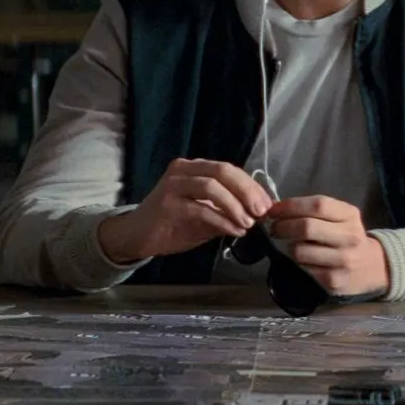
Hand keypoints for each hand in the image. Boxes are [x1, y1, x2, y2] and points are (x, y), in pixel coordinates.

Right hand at [97, 159, 273, 264]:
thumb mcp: (206, 217)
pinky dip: (221, 220)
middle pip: (222, 171)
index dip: (251, 185)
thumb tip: (256, 215)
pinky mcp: (167, 204)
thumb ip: (227, 211)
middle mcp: (183, 170)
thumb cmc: (172, 224)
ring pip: (211, 187)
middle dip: (247, 191)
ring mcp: (173, 185)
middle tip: (261, 212)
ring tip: (248, 223)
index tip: (267, 204)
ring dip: (235, 205)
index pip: (229, 169)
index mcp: (194, 168)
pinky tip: (233, 231)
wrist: (136, 236)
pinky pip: (200, 209)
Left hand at [266, 196, 389, 296]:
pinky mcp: (335, 280)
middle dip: (283, 227)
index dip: (291, 206)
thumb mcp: (341, 217)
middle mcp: (350, 236)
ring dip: (290, 247)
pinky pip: (305, 269)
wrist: (373, 267)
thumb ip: (314, 210)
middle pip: (307, 227)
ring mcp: (344, 260)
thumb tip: (277, 209)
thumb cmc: (347, 236)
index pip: (317, 205)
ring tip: (293, 245)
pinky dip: (298, 263)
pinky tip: (304, 260)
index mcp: (350, 215)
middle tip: (275, 229)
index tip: (273, 210)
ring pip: (301, 251)